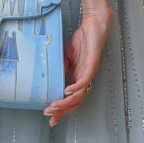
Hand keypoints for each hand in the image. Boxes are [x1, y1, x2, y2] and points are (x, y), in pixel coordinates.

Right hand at [43, 9, 112, 126]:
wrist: (93, 24)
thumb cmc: (82, 39)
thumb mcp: (67, 56)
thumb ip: (62, 68)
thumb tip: (52, 80)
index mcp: (78, 77)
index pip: (70, 99)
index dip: (61, 110)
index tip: (50, 118)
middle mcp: (85, 78)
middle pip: (75, 102)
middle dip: (62, 111)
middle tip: (50, 115)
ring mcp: (89, 72)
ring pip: (79, 95)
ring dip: (66, 103)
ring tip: (55, 106)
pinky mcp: (92, 64)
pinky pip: (84, 80)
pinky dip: (76, 88)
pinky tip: (67, 92)